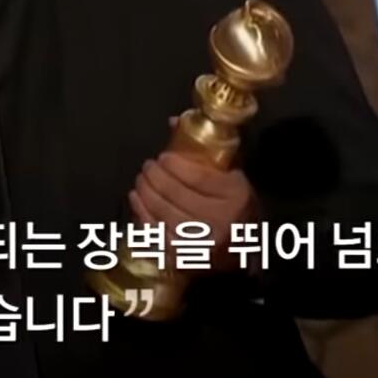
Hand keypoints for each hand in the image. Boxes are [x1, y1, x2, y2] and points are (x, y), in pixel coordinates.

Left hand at [128, 117, 261, 272]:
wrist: (241, 255)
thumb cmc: (236, 210)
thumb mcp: (232, 178)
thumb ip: (206, 151)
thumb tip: (173, 121)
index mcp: (234, 196)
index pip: (197, 176)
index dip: (175, 165)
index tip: (163, 157)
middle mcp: (218, 220)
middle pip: (174, 192)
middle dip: (154, 176)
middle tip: (147, 166)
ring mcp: (199, 242)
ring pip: (161, 210)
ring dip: (145, 191)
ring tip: (141, 179)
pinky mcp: (183, 256)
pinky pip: (155, 230)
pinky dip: (141, 212)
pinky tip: (136, 198)